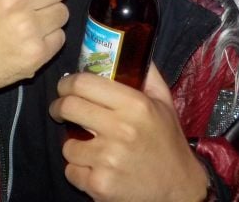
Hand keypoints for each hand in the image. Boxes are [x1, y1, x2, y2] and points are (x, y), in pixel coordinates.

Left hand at [49, 64, 209, 201]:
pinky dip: (79, 171)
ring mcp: (109, 159)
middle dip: (59, 107)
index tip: (65, 87)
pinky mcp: (100, 185)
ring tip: (90, 147)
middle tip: (61, 110)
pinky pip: (72, 171)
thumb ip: (147, 74)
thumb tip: (133, 49)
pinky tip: (96, 168)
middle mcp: (121, 130)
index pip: (84, 83)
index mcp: (135, 105)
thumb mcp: (164, 103)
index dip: (67, 83)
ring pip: (67, 145)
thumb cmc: (168, 143)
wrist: (179, 189)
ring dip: (73, 145)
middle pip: (68, 107)